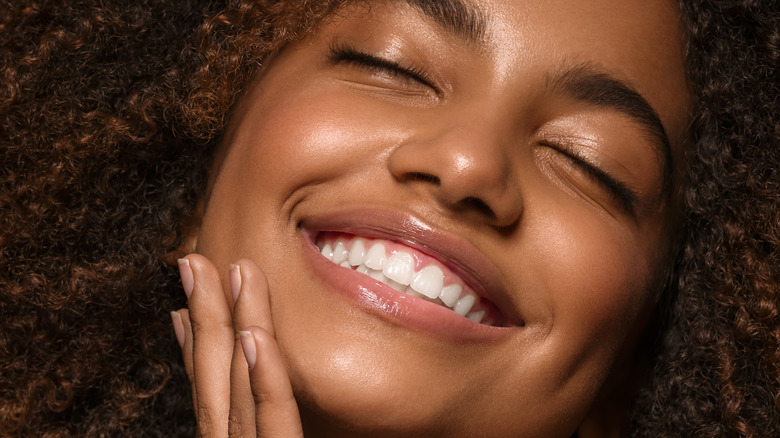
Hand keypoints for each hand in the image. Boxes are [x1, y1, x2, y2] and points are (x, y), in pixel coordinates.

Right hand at [171, 254, 303, 436]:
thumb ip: (270, 424)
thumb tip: (254, 353)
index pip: (207, 389)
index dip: (194, 340)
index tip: (186, 297)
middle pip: (214, 378)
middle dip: (205, 316)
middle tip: (195, 261)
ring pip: (239, 386)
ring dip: (233, 325)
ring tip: (235, 272)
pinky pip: (274, 418)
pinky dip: (262, 376)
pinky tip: (253, 335)